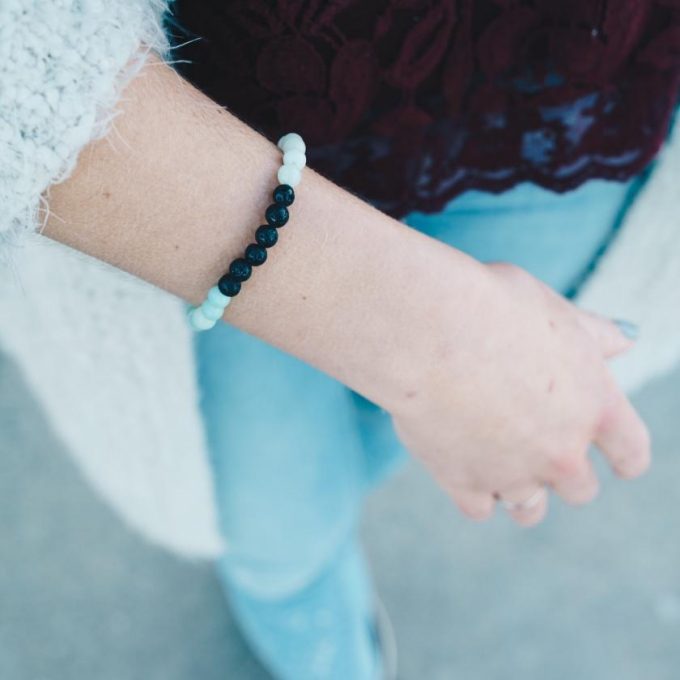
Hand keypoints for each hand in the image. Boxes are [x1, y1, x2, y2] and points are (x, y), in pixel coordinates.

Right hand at [389, 261, 650, 526]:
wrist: (428, 329)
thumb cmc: (491, 306)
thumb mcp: (554, 310)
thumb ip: (593, 334)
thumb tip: (626, 338)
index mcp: (596, 406)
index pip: (631, 454)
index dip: (623, 458)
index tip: (614, 460)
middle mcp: (562, 451)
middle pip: (580, 490)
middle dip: (561, 470)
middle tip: (534, 440)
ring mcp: (512, 473)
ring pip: (529, 508)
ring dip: (519, 489)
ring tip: (497, 458)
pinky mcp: (464, 483)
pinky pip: (480, 508)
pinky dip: (473, 490)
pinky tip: (462, 463)